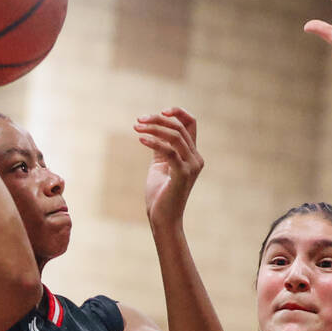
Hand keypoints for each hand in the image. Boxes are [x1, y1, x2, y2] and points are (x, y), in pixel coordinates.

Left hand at [135, 108, 202, 233]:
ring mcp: (191, 166)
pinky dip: (153, 142)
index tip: (159, 111)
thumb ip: (160, 147)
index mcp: (192, 154)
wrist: (163, 219)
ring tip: (136, 127)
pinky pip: (169, 150)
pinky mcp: (182, 174)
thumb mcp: (159, 165)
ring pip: (175, 135)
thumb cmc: (160, 194)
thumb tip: (152, 130)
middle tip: (138, 121)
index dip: (178, 113)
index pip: (191, 124)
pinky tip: (140, 139)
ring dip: (154, 128)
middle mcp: (195, 158)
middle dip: (157, 120)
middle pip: (179, 127)